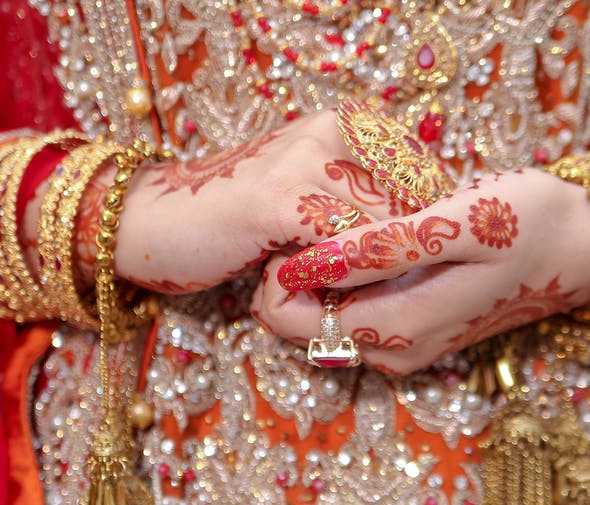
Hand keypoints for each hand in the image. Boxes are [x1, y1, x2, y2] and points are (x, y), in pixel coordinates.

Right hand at [23, 111, 402, 293]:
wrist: (157, 220)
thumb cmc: (239, 217)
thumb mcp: (312, 194)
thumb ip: (364, 201)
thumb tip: (431, 237)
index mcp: (346, 123)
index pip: (425, 177)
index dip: (428, 228)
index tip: (415, 267)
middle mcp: (330, 129)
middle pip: (410, 203)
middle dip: (407, 255)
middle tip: (389, 293)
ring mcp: (303, 161)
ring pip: (381, 227)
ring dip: (377, 274)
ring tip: (354, 296)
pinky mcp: (278, 200)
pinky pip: (342, 247)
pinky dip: (345, 279)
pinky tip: (326, 296)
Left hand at [251, 169, 589, 374]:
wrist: (585, 246)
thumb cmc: (527, 222)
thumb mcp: (455, 223)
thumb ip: (379, 249)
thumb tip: (307, 262)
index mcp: (396, 329)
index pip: (288, 318)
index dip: (276, 272)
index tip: (300, 221)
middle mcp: (394, 352)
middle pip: (301, 325)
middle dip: (292, 275)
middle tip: (320, 216)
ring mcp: (407, 348)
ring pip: (327, 319)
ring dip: (320, 277)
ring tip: (349, 221)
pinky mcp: (418, 333)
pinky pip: (357, 313)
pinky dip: (348, 281)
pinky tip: (373, 238)